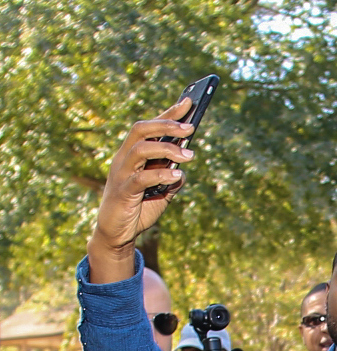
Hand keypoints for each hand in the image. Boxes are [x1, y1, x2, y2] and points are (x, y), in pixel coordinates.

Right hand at [87, 99, 196, 283]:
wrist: (118, 235)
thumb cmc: (138, 209)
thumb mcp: (162, 193)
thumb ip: (171, 179)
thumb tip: (183, 168)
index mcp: (133, 155)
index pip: (150, 127)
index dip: (168, 113)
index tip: (189, 102)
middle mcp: (124, 158)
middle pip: (141, 129)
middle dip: (166, 124)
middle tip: (191, 127)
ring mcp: (121, 173)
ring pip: (141, 148)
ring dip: (167, 148)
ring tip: (190, 155)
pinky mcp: (122, 191)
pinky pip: (141, 177)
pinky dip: (161, 173)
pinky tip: (178, 175)